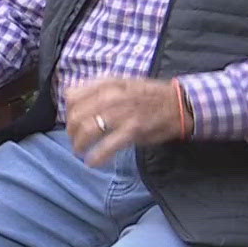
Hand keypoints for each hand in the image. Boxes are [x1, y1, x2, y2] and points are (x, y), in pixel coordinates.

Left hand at [62, 76, 181, 166]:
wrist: (179, 103)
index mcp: (106, 84)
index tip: (72, 122)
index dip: (68, 112)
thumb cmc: (149, 95)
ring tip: (80, 152)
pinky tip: (92, 163)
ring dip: (80, 145)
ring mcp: (122, 113)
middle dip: (71, 132)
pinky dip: (96, 157)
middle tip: (76, 140)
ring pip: (87, 130)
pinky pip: (107, 146)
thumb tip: (76, 103)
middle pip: (76, 116)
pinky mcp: (132, 130)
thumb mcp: (121, 83)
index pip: (72, 96)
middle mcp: (111, 96)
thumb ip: (99, 90)